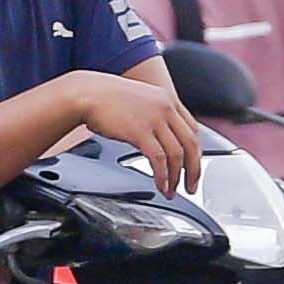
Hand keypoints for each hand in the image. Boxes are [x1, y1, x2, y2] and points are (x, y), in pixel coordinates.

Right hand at [71, 71, 202, 193]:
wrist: (87, 93)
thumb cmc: (108, 98)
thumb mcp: (141, 101)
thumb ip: (156, 116)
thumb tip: (164, 139)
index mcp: (168, 99)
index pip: (193, 130)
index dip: (196, 153)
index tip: (194, 167)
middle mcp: (165, 107)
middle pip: (191, 144)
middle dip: (194, 170)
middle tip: (191, 186)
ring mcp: (154, 119)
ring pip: (177, 154)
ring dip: (177, 177)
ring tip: (172, 190)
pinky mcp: (139, 131)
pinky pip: (159, 159)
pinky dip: (163, 176)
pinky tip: (161, 184)